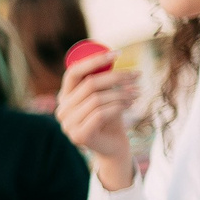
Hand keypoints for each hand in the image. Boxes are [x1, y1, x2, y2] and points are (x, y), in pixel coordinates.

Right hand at [57, 52, 137, 189]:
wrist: (113, 146)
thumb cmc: (110, 118)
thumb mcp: (105, 95)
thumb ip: (102, 80)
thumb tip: (111, 56)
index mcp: (65, 96)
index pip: (73, 72)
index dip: (95, 60)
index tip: (118, 53)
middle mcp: (62, 110)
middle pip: (89, 84)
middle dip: (117, 77)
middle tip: (137, 75)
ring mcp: (68, 124)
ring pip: (96, 99)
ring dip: (121, 93)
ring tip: (137, 93)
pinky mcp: (79, 135)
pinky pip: (100, 114)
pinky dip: (118, 107)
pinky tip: (131, 105)